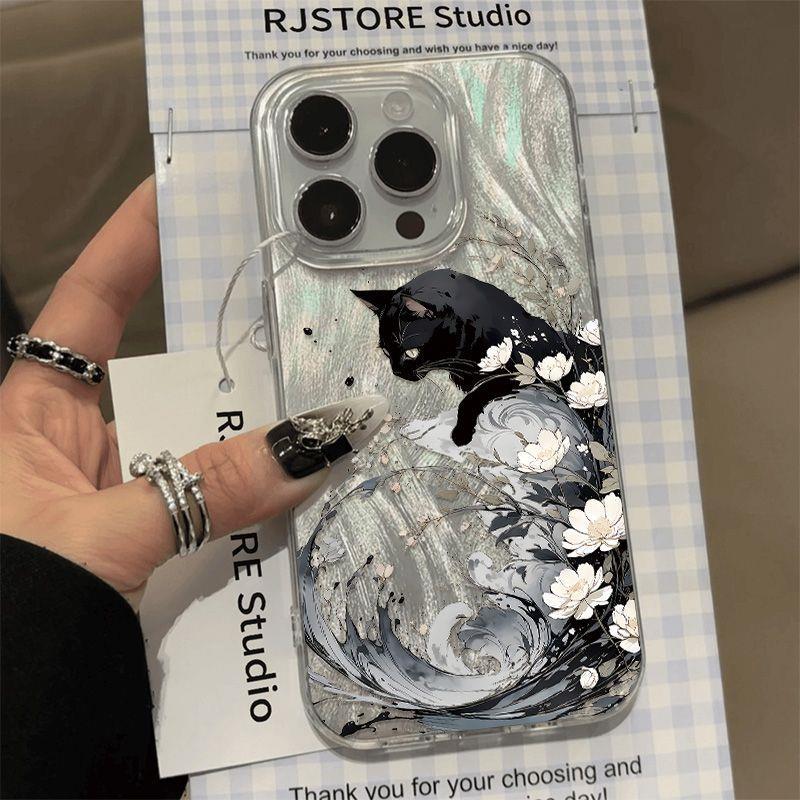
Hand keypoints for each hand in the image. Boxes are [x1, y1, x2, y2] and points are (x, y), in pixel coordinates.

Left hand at [0, 178, 364, 601]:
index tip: (175, 190)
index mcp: (28, 415)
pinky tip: (299, 505)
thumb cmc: (5, 601)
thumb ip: (204, 492)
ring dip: (255, 449)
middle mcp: (75, 446)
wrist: (5, 708)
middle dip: (231, 357)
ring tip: (322, 423)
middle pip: (168, 379)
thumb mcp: (95, 535)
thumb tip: (312, 447)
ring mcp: (116, 498)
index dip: (129, 243)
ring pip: (200, 452)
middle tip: (300, 322)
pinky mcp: (145, 547)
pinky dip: (251, 511)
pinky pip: (209, 512)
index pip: (87, 303)